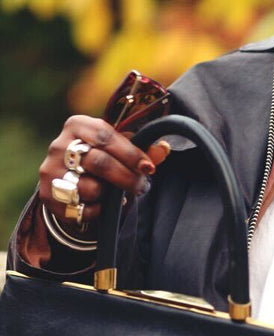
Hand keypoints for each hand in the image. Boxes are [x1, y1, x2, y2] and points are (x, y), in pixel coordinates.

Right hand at [38, 116, 170, 234]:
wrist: (67, 180)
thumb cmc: (100, 157)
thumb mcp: (118, 148)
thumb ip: (141, 148)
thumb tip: (163, 149)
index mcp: (78, 125)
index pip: (105, 136)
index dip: (130, 153)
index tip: (148, 168)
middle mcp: (59, 145)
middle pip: (99, 162)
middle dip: (126, 177)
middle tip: (141, 186)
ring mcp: (50, 171)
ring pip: (90, 188)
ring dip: (111, 195)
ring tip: (116, 195)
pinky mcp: (48, 196)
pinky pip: (81, 208)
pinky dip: (97, 210)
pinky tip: (101, 205)